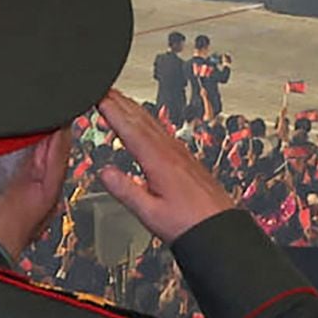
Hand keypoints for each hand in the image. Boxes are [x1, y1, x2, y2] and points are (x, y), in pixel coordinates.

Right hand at [94, 89, 238, 241]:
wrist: (220, 229)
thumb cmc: (190, 224)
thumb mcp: (150, 213)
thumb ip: (126, 191)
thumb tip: (105, 172)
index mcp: (160, 161)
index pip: (131, 128)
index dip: (112, 109)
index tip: (98, 95)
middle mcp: (171, 152)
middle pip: (141, 118)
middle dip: (120, 101)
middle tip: (103, 88)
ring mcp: (180, 153)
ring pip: (152, 122)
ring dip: (133, 108)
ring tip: (118, 99)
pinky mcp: (186, 158)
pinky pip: (161, 131)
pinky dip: (146, 121)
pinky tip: (144, 124)